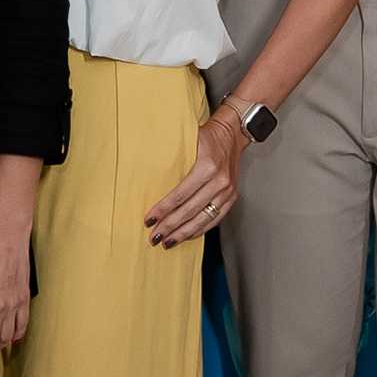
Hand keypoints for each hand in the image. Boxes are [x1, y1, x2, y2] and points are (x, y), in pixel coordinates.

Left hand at [144, 111, 251, 247]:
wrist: (232, 134)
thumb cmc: (206, 136)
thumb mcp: (187, 140)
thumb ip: (170, 156)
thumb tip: (143, 171)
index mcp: (207, 166)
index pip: (180, 194)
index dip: (163, 209)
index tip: (149, 220)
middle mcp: (219, 181)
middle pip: (190, 210)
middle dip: (171, 226)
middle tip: (155, 237)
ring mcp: (227, 191)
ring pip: (203, 219)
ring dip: (184, 233)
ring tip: (168, 242)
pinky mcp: (232, 198)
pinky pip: (214, 219)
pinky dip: (199, 229)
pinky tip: (187, 235)